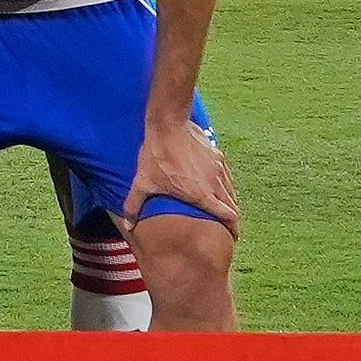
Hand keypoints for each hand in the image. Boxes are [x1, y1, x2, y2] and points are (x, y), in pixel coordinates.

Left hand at [124, 112, 237, 229]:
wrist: (169, 124)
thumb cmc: (156, 155)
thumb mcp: (143, 182)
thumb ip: (135, 206)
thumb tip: (127, 225)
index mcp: (201, 195)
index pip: (228, 216)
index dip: (232, 229)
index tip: (231, 237)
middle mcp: (215, 183)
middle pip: (233, 206)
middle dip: (232, 219)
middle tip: (227, 227)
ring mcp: (218, 168)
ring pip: (231, 190)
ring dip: (229, 201)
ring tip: (223, 209)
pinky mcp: (217, 154)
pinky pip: (226, 175)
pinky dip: (225, 184)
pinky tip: (216, 185)